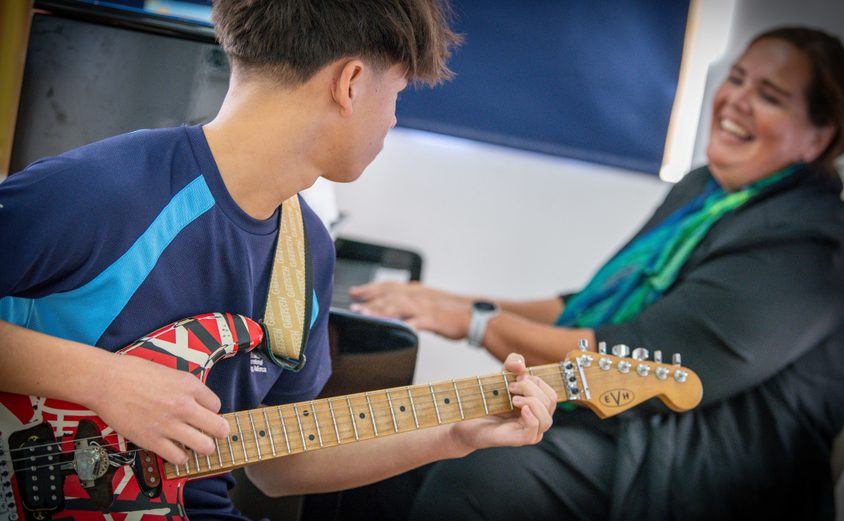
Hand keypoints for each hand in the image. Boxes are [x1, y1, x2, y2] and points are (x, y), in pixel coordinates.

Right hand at [87, 353, 228, 464]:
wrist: (105, 382)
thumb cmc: (133, 373)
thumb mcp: (169, 372)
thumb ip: (186, 388)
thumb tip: (198, 402)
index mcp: (189, 385)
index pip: (216, 405)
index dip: (211, 410)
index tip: (204, 413)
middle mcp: (184, 406)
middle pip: (219, 427)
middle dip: (218, 431)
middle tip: (213, 433)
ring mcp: (169, 425)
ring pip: (205, 446)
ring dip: (204, 447)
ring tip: (198, 445)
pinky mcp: (152, 441)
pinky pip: (179, 457)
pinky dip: (181, 457)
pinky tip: (177, 450)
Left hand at [349, 281, 471, 338]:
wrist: (474, 316)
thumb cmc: (452, 313)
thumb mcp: (429, 303)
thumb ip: (412, 305)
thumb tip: (395, 309)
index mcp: (417, 291)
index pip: (389, 286)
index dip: (371, 288)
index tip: (355, 292)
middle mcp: (418, 296)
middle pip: (389, 295)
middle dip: (369, 299)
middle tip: (352, 304)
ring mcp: (425, 308)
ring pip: (397, 306)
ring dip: (379, 310)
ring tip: (363, 314)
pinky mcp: (432, 320)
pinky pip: (414, 322)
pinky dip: (401, 324)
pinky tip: (391, 327)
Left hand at [448, 353, 555, 454]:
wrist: (467, 420)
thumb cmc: (487, 401)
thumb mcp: (501, 376)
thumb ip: (513, 363)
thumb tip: (521, 366)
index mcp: (537, 408)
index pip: (551, 395)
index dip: (537, 382)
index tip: (517, 378)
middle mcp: (536, 421)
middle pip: (549, 403)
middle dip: (531, 388)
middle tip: (511, 386)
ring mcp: (528, 432)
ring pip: (546, 419)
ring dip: (532, 402)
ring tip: (513, 398)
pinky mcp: (518, 440)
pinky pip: (534, 433)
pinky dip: (531, 418)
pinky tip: (520, 408)